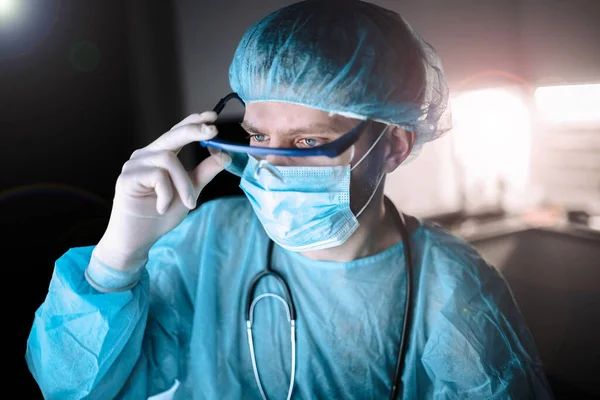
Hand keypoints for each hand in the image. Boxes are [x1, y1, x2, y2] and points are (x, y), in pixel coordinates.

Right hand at [93, 111, 230, 270]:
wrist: (138, 239)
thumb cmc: (160, 215)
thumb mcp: (190, 192)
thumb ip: (204, 173)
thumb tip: (225, 154)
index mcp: (160, 154)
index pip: (178, 131)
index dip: (194, 121)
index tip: (212, 118)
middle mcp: (146, 155)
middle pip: (172, 135)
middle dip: (194, 131)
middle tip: (213, 131)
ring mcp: (134, 164)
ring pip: (169, 159)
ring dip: (183, 184)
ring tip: (186, 203)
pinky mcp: (127, 177)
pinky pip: (157, 176)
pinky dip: (167, 194)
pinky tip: (162, 207)